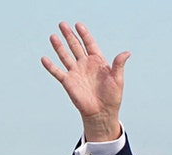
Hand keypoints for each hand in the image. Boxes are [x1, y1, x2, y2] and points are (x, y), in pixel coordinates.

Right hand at [41, 22, 129, 141]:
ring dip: (58, 46)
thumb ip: (119, 65)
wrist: (102, 112)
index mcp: (97, 62)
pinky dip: (50, 66)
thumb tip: (127, 52)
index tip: (78, 24)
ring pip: (65, 56)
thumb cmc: (112, 97)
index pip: (89, 44)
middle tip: (62, 24)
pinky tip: (44, 58)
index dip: (84, 34)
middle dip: (69, 35)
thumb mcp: (117, 79)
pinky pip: (57, 72)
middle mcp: (85, 64)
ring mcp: (75, 72)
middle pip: (75, 46)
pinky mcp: (68, 81)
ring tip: (53, 36)